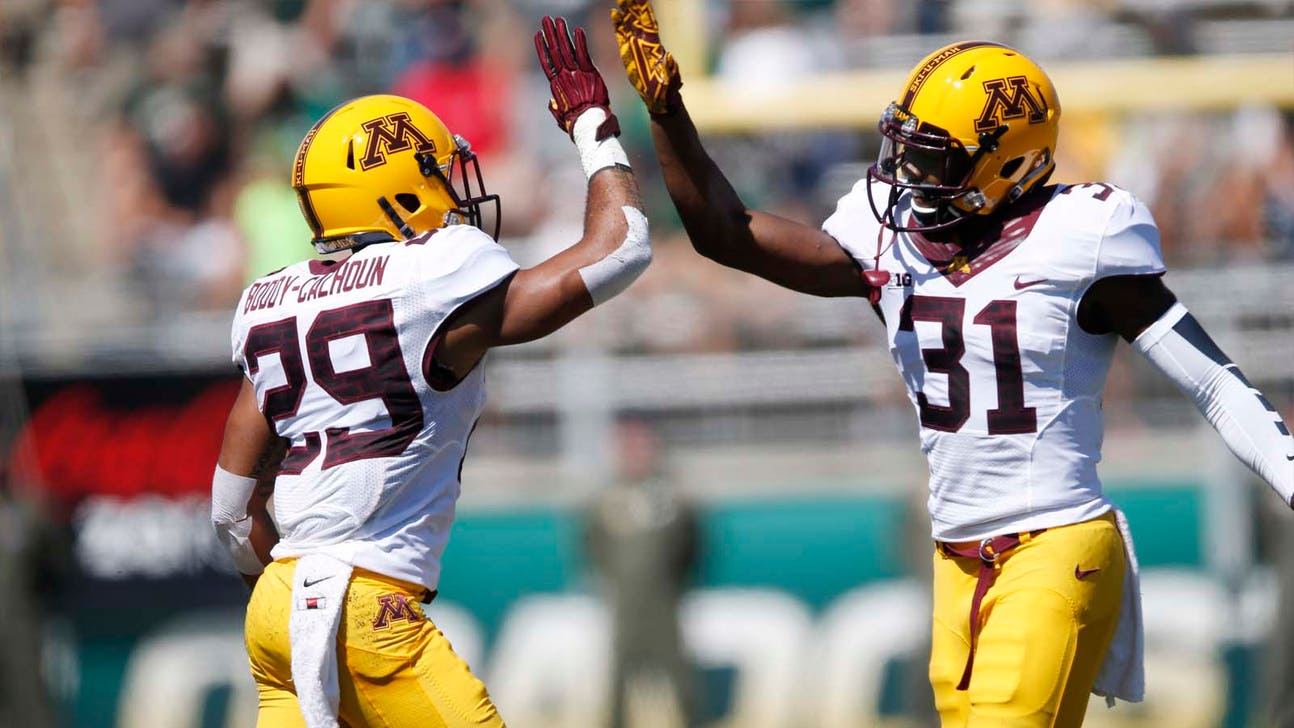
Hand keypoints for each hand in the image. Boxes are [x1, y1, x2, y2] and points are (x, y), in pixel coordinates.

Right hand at [535, 16, 620, 139]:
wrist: (589, 124)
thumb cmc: (576, 123)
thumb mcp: (562, 117)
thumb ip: (555, 108)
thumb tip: (551, 102)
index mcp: (557, 86)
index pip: (547, 62)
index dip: (542, 48)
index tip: (538, 35)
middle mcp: (565, 76)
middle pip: (555, 51)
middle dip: (550, 34)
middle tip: (546, 20)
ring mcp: (577, 73)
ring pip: (567, 50)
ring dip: (562, 34)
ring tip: (557, 20)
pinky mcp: (590, 72)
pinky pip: (583, 54)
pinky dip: (580, 42)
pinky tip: (576, 30)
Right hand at [611, 0, 682, 115]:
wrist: (659, 97)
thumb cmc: (667, 88)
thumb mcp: (670, 79)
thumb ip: (669, 69)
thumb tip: (669, 57)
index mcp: (655, 45)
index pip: (649, 23)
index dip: (645, 10)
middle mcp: (645, 41)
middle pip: (638, 18)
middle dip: (633, 5)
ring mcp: (635, 46)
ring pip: (629, 23)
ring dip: (625, 10)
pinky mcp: (627, 53)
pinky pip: (621, 35)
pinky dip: (617, 24)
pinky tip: (613, 13)